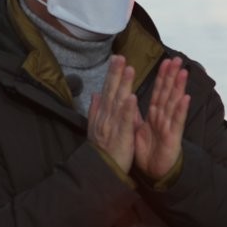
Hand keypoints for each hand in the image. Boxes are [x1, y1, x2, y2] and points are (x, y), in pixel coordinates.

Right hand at [88, 55, 138, 172]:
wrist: (101, 171)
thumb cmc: (103, 150)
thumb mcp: (96, 128)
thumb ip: (96, 110)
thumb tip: (95, 93)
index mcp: (103, 114)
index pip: (108, 90)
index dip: (112, 74)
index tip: (117, 58)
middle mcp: (105, 117)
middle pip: (111, 91)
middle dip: (116, 73)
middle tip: (120, 56)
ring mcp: (112, 125)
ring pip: (118, 102)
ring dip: (123, 85)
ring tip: (129, 69)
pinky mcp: (121, 136)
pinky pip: (125, 121)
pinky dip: (128, 109)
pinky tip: (132, 96)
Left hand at [134, 57, 190, 180]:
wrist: (153, 172)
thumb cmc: (147, 150)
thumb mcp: (137, 129)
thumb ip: (135, 113)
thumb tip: (128, 98)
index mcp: (154, 114)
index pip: (158, 92)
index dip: (162, 77)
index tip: (165, 61)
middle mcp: (164, 117)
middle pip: (168, 93)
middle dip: (172, 76)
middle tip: (177, 59)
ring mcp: (169, 126)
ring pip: (174, 103)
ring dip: (179, 87)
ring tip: (183, 72)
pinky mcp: (172, 137)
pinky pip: (177, 121)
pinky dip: (181, 110)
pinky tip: (186, 98)